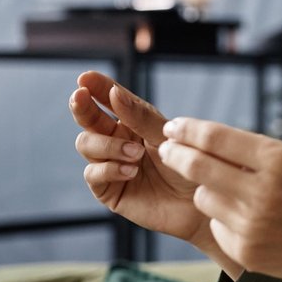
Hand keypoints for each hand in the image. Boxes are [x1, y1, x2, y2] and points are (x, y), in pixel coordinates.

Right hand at [70, 71, 205, 242]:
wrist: (202, 204)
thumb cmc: (191, 167)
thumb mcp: (169, 138)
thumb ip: (141, 118)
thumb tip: (114, 93)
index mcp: (134, 123)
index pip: (111, 99)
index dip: (97, 87)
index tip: (86, 77)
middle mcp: (118, 140)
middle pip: (89, 119)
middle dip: (82, 106)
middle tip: (79, 96)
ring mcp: (110, 164)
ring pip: (86, 143)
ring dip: (107, 145)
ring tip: (135, 154)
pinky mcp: (108, 190)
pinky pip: (93, 174)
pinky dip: (109, 169)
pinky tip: (130, 171)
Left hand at [154, 116, 281, 281]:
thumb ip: (250, 153)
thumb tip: (195, 140)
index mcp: (278, 160)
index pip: (216, 138)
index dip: (188, 130)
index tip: (173, 127)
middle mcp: (264, 191)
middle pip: (198, 167)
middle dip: (176, 155)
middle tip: (167, 149)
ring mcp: (253, 224)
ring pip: (204, 197)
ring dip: (209, 190)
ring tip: (236, 194)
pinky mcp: (246, 250)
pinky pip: (216, 225)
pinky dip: (226, 218)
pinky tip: (253, 222)